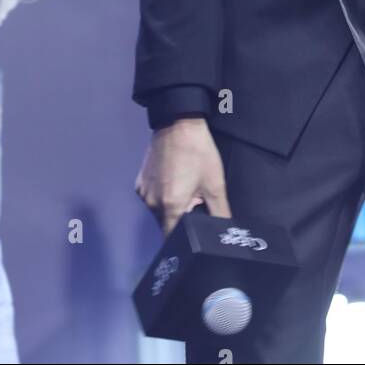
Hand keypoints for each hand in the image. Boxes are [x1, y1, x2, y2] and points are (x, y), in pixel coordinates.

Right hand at [135, 117, 232, 237]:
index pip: (172, 239)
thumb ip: (220, 212)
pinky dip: (162, 197)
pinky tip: (174, 182)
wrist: (178, 123)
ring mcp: (143, 193)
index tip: (194, 238)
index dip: (183, 241)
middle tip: (196, 207)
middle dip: (180, 221)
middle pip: (165, 225)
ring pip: (158, 211)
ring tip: (186, 192)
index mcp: (170, 207)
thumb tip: (224, 233)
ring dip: (171, 208)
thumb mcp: (215, 183)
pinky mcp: (139, 182)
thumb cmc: (198, 153)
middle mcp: (151, 204)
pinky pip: (152, 198)